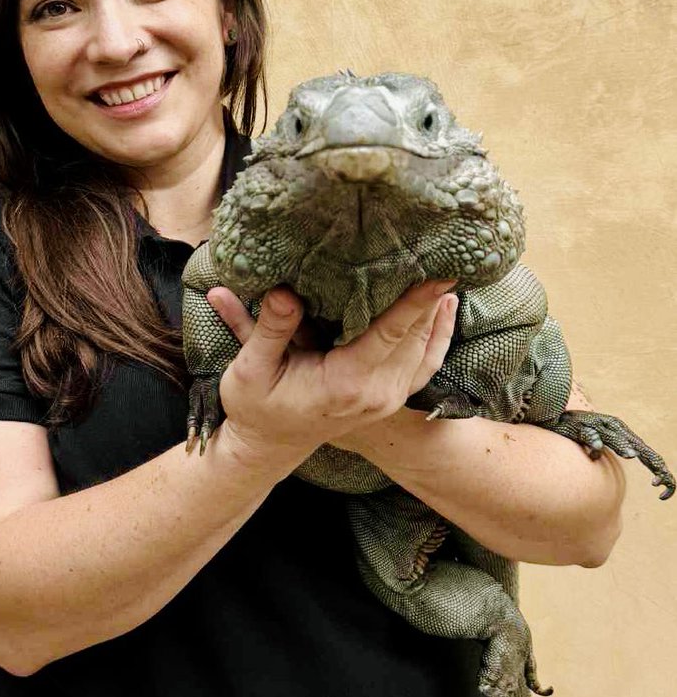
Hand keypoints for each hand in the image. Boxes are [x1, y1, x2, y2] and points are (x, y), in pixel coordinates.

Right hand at [206, 281, 457, 463]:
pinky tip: (446, 306)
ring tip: (445, 267)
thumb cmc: (255, 406)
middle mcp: (375, 394)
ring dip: (436, 310)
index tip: (440, 272)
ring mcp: (387, 398)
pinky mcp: (391, 397)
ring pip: (425, 348)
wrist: (269, 444)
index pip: (390, 335)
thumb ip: (268, 330)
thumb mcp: (250, 369)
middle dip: (429, 296)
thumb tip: (283, 292)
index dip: (416, 303)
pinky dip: (440, 335)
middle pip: (415, 337)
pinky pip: (426, 364)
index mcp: (344, 384)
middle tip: (439, 252)